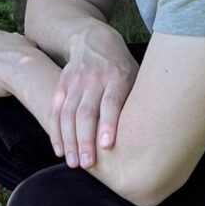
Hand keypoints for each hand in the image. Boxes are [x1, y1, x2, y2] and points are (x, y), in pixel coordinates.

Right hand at [50, 23, 136, 168]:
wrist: (94, 40)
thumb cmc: (122, 68)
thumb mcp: (136, 77)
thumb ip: (136, 102)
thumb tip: (149, 136)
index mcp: (117, 77)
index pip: (111, 102)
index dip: (108, 123)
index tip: (106, 145)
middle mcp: (94, 79)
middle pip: (86, 112)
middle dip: (85, 140)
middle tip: (87, 164)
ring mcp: (75, 81)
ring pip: (68, 113)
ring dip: (69, 140)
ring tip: (72, 162)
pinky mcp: (61, 85)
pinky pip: (55, 110)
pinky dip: (55, 131)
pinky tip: (59, 150)